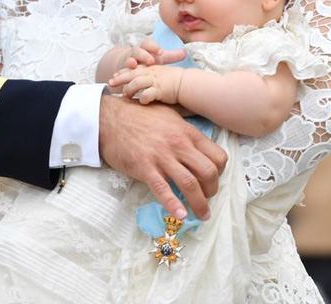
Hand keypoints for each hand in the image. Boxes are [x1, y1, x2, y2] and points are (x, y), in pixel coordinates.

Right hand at [97, 94, 225, 219]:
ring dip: (199, 204)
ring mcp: (162, 156)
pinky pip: (163, 189)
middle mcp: (179, 144)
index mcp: (187, 132)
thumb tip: (199, 145)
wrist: (109, 118)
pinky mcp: (144, 167)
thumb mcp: (169, 115)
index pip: (218, 156)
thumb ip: (186, 130)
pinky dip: (174, 204)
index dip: (220, 172)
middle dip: (213, 190)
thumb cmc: (139, 116)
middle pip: (208, 172)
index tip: (214, 179)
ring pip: (190, 184)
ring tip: (202, 214)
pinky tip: (180, 215)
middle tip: (208, 198)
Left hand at [112, 66, 183, 104]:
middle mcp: (150, 74)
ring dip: (129, 90)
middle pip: (131, 74)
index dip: (122, 72)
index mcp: (149, 69)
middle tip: (110, 83)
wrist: (187, 83)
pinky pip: (148, 94)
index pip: (133, 69)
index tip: (114, 76)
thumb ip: (148, 78)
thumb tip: (137, 84)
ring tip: (126, 97)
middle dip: (119, 79)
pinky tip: (142, 102)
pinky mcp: (160, 90)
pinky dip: (143, 98)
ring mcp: (155, 81)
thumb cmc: (173, 81)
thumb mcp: (159, 75)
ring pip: (136, 83)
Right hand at [125, 38, 185, 69]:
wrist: (129, 64)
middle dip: (144, 54)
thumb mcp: (159, 58)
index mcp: (145, 49)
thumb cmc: (147, 61)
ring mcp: (128, 61)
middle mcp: (136, 53)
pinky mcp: (122, 71)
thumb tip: (185, 52)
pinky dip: (121, 73)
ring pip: (128, 59)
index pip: (148, 44)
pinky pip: (121, 71)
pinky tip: (122, 75)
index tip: (160, 51)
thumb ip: (171, 56)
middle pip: (138, 50)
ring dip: (131, 61)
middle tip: (150, 60)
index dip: (153, 47)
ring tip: (133, 65)